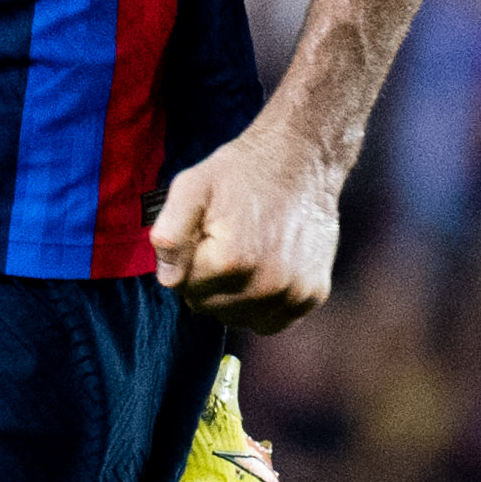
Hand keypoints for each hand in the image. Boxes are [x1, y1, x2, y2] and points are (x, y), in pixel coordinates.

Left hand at [148, 129, 344, 330]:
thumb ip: (170, 233)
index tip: (202, 236)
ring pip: (239, 319)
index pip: (183, 287)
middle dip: (207, 281)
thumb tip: (168, 277)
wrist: (303, 160)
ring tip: (244, 258)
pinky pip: (272, 321)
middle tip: (224, 245)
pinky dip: (263, 304)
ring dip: (234, 296)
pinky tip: (264, 272)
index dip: (186, 261)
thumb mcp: (192, 187)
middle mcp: (265, 286)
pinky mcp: (313, 296)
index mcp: (231, 261)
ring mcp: (293, 294)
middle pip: (210, 308)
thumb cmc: (242, 171)